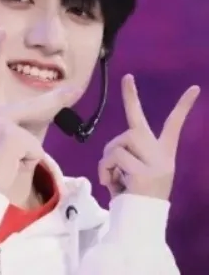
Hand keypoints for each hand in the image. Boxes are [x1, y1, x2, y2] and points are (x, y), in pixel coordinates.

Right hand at [0, 30, 80, 195]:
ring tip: (9, 163)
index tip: (2, 33)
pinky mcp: (7, 134)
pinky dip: (28, 161)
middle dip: (59, 100)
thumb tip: (53, 106)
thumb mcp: (6, 142)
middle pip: (36, 106)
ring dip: (30, 152)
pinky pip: (33, 148)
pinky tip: (7, 168)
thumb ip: (25, 124)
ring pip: (34, 131)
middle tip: (76, 88)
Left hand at [98, 74, 199, 200]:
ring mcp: (155, 163)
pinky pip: (114, 158)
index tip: (194, 88)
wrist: (138, 221)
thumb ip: (124, 153)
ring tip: (113, 177)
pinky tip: (113, 184)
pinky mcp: (145, 173)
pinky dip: (105, 170)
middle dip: (131, 97)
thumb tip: (111, 152)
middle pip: (137, 123)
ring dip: (107, 160)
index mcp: (161, 152)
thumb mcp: (131, 170)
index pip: (174, 125)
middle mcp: (161, 154)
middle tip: (128, 78)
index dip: (184, 107)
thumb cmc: (132, 193)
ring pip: (118, 143)